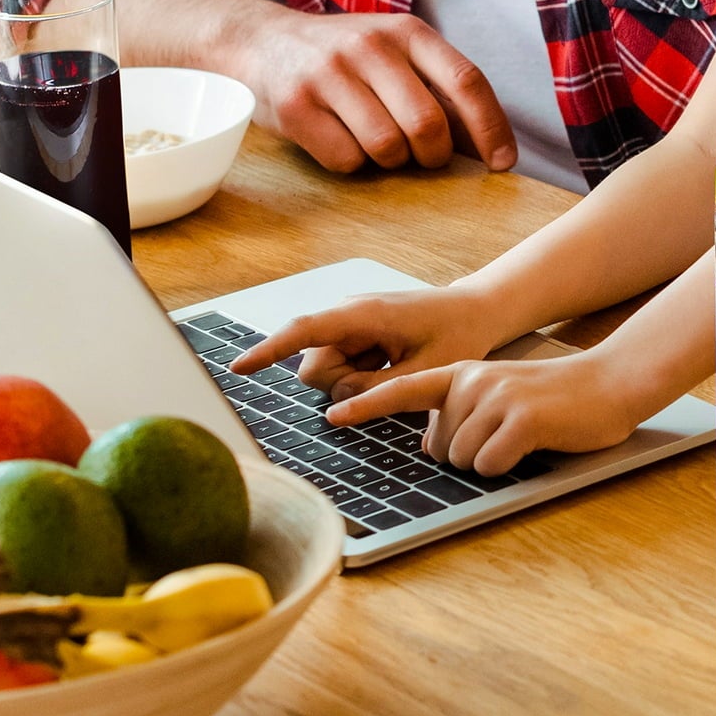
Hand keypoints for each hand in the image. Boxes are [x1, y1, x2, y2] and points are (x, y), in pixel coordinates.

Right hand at [227, 5, 517, 175]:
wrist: (262, 42)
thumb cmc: (344, 59)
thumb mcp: (394, 55)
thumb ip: (438, 91)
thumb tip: (489, 147)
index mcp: (407, 32)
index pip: (466, 80)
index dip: (490, 128)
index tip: (501, 163)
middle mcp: (370, 46)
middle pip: (427, 124)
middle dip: (431, 155)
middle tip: (421, 157)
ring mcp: (329, 73)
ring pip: (387, 147)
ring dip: (388, 160)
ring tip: (372, 141)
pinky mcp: (295, 104)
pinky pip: (345, 160)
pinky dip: (350, 163)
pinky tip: (337, 139)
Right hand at [229, 283, 511, 402]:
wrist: (476, 310)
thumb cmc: (456, 335)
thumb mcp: (424, 371)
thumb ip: (375, 390)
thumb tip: (333, 405)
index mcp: (363, 315)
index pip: (304, 331)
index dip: (270, 350)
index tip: (238, 368)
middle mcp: (348, 315)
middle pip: (314, 367)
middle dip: (340, 384)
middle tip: (388, 374)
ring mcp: (351, 324)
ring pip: (326, 372)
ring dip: (354, 380)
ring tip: (395, 363)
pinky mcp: (357, 334)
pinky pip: (342, 367)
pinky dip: (362, 374)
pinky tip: (392, 360)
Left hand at [325, 349, 645, 475]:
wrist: (607, 383)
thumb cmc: (553, 401)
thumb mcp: (499, 397)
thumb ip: (462, 412)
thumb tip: (434, 446)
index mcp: (462, 373)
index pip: (404, 390)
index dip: (366, 406)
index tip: (331, 416)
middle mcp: (472, 380)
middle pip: (440, 447)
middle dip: (467, 455)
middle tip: (507, 436)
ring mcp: (495, 397)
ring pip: (462, 460)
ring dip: (489, 461)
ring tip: (522, 437)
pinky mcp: (519, 419)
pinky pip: (489, 466)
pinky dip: (507, 467)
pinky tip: (530, 446)